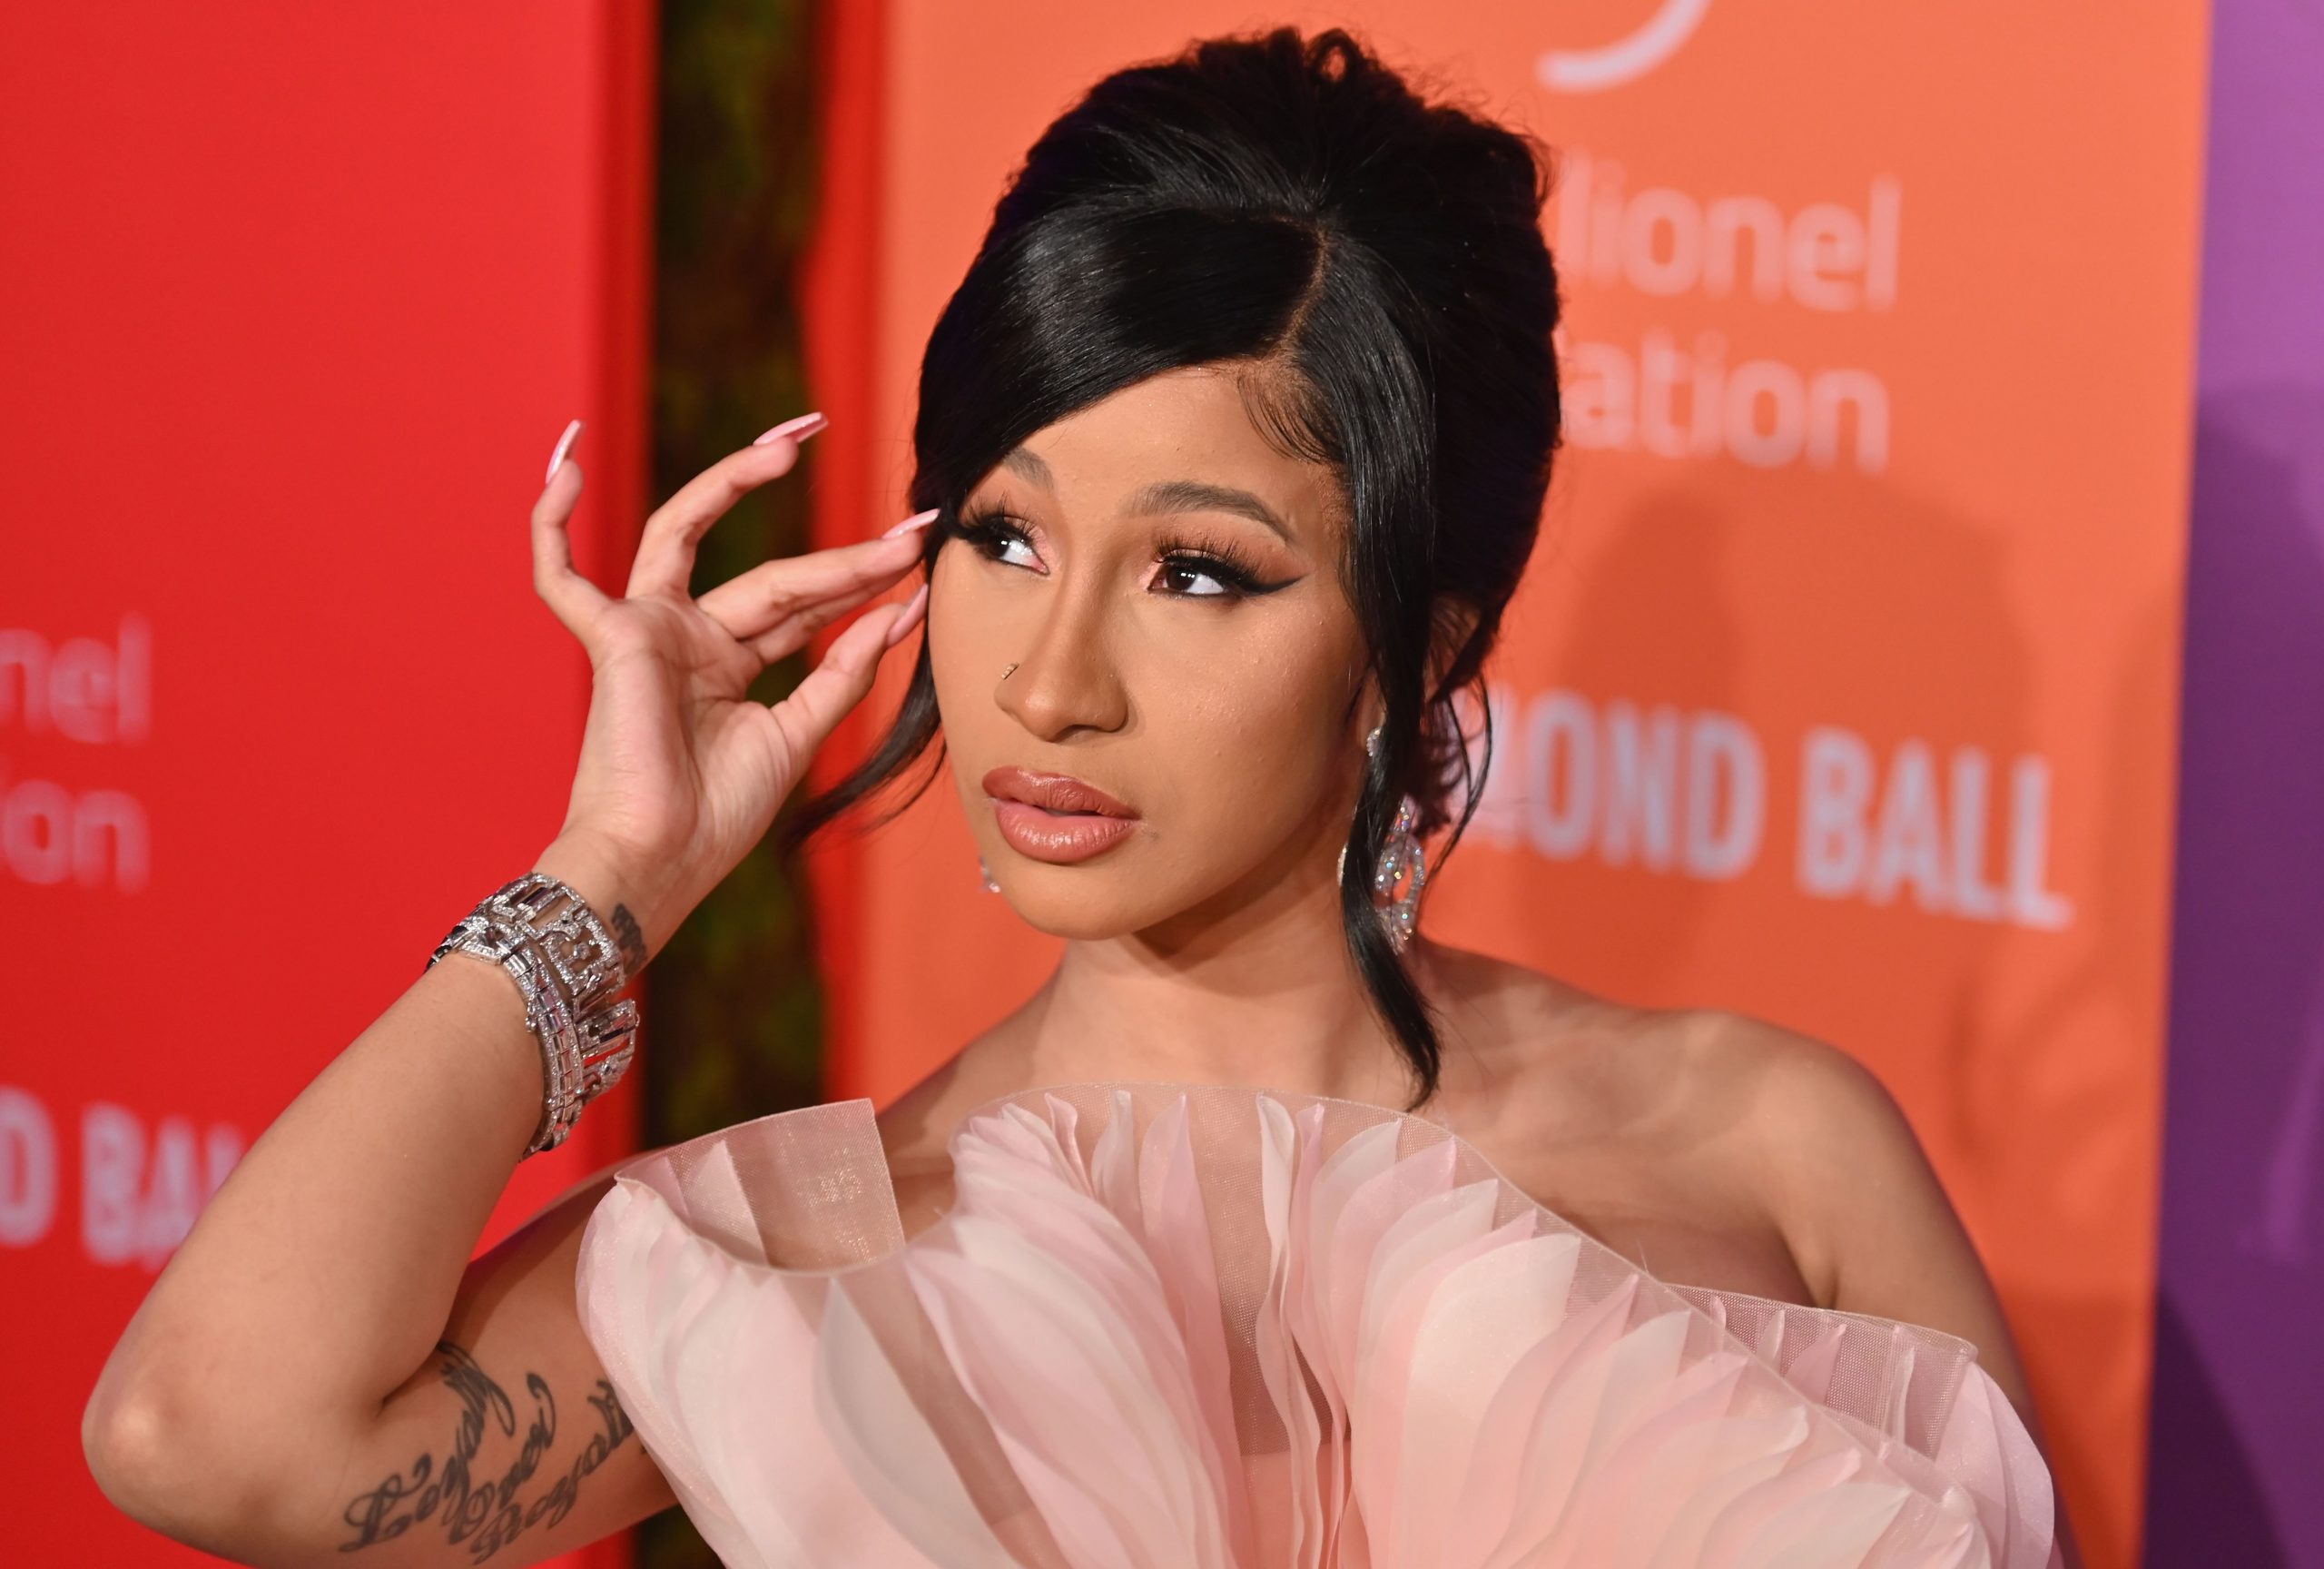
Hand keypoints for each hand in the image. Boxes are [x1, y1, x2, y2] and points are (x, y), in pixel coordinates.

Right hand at [526, 417, 933, 963]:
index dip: (863, 578)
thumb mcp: (797, 735)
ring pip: (693, 535)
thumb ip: (842, 671)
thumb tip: (900, 611)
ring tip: (792, 442)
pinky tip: (570, 461)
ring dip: (734, 479)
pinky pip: (560, 575)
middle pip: (772, 573)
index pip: (804, 603)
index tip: (922, 552)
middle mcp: (687, 637)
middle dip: (839, 546)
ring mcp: (646, 631)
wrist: (661, 861)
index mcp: (728, 663)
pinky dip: (551, 519)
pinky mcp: (610, 638)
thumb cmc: (717, 817)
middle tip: (910, 519)